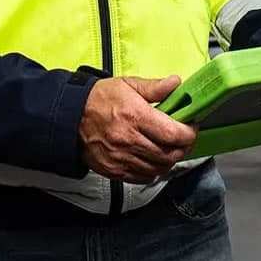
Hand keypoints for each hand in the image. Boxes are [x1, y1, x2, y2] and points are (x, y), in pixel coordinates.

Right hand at [79, 75, 198, 182]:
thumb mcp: (126, 85)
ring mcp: (122, 158)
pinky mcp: (115, 170)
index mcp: (136, 116)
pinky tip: (151, 158)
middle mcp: (130, 140)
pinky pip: (143, 177)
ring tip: (167, 148)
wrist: (69, 117)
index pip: (175, 134)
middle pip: (170, 155)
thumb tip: (176, 83)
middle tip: (182, 139)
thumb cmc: (99, 99)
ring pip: (159, 168)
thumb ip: (154, 87)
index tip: (190, 127)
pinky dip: (153, 170)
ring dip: (169, 160)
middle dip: (183, 148)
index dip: (189, 133)